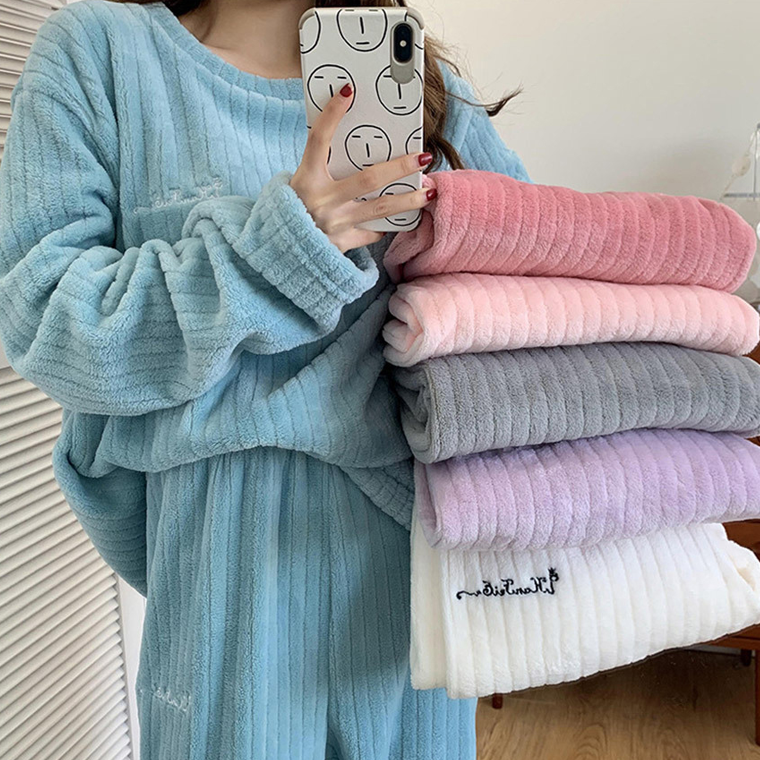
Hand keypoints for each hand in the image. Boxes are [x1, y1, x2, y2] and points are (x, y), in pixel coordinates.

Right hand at [290, 82, 435, 252]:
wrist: (280, 249)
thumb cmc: (293, 209)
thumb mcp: (300, 183)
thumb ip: (322, 166)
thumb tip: (355, 143)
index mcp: (306, 179)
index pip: (319, 140)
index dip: (332, 115)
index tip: (348, 91)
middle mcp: (321, 201)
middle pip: (368, 179)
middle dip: (400, 166)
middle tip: (423, 156)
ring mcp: (334, 224)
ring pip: (380, 209)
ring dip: (409, 200)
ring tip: (429, 191)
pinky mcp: (342, 243)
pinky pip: (371, 233)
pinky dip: (385, 225)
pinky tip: (401, 218)